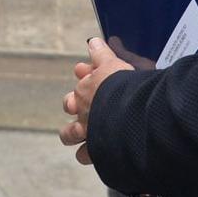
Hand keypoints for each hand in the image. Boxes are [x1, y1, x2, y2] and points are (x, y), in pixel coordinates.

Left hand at [58, 37, 130, 165]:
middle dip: (73, 104)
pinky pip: (84, 155)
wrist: (128, 117)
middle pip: (69, 104)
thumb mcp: (113, 65)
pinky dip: (88, 154)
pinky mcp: (94, 150)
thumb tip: (93, 41)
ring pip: (69, 134)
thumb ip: (102, 54)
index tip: (86, 71)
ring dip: (72, 133)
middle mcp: (82, 109)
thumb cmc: (122, 88)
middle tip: (82, 104)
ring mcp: (86, 130)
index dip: (85, 74)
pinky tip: (95, 153)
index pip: (82, 78)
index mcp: (87, 87)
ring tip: (81, 133)